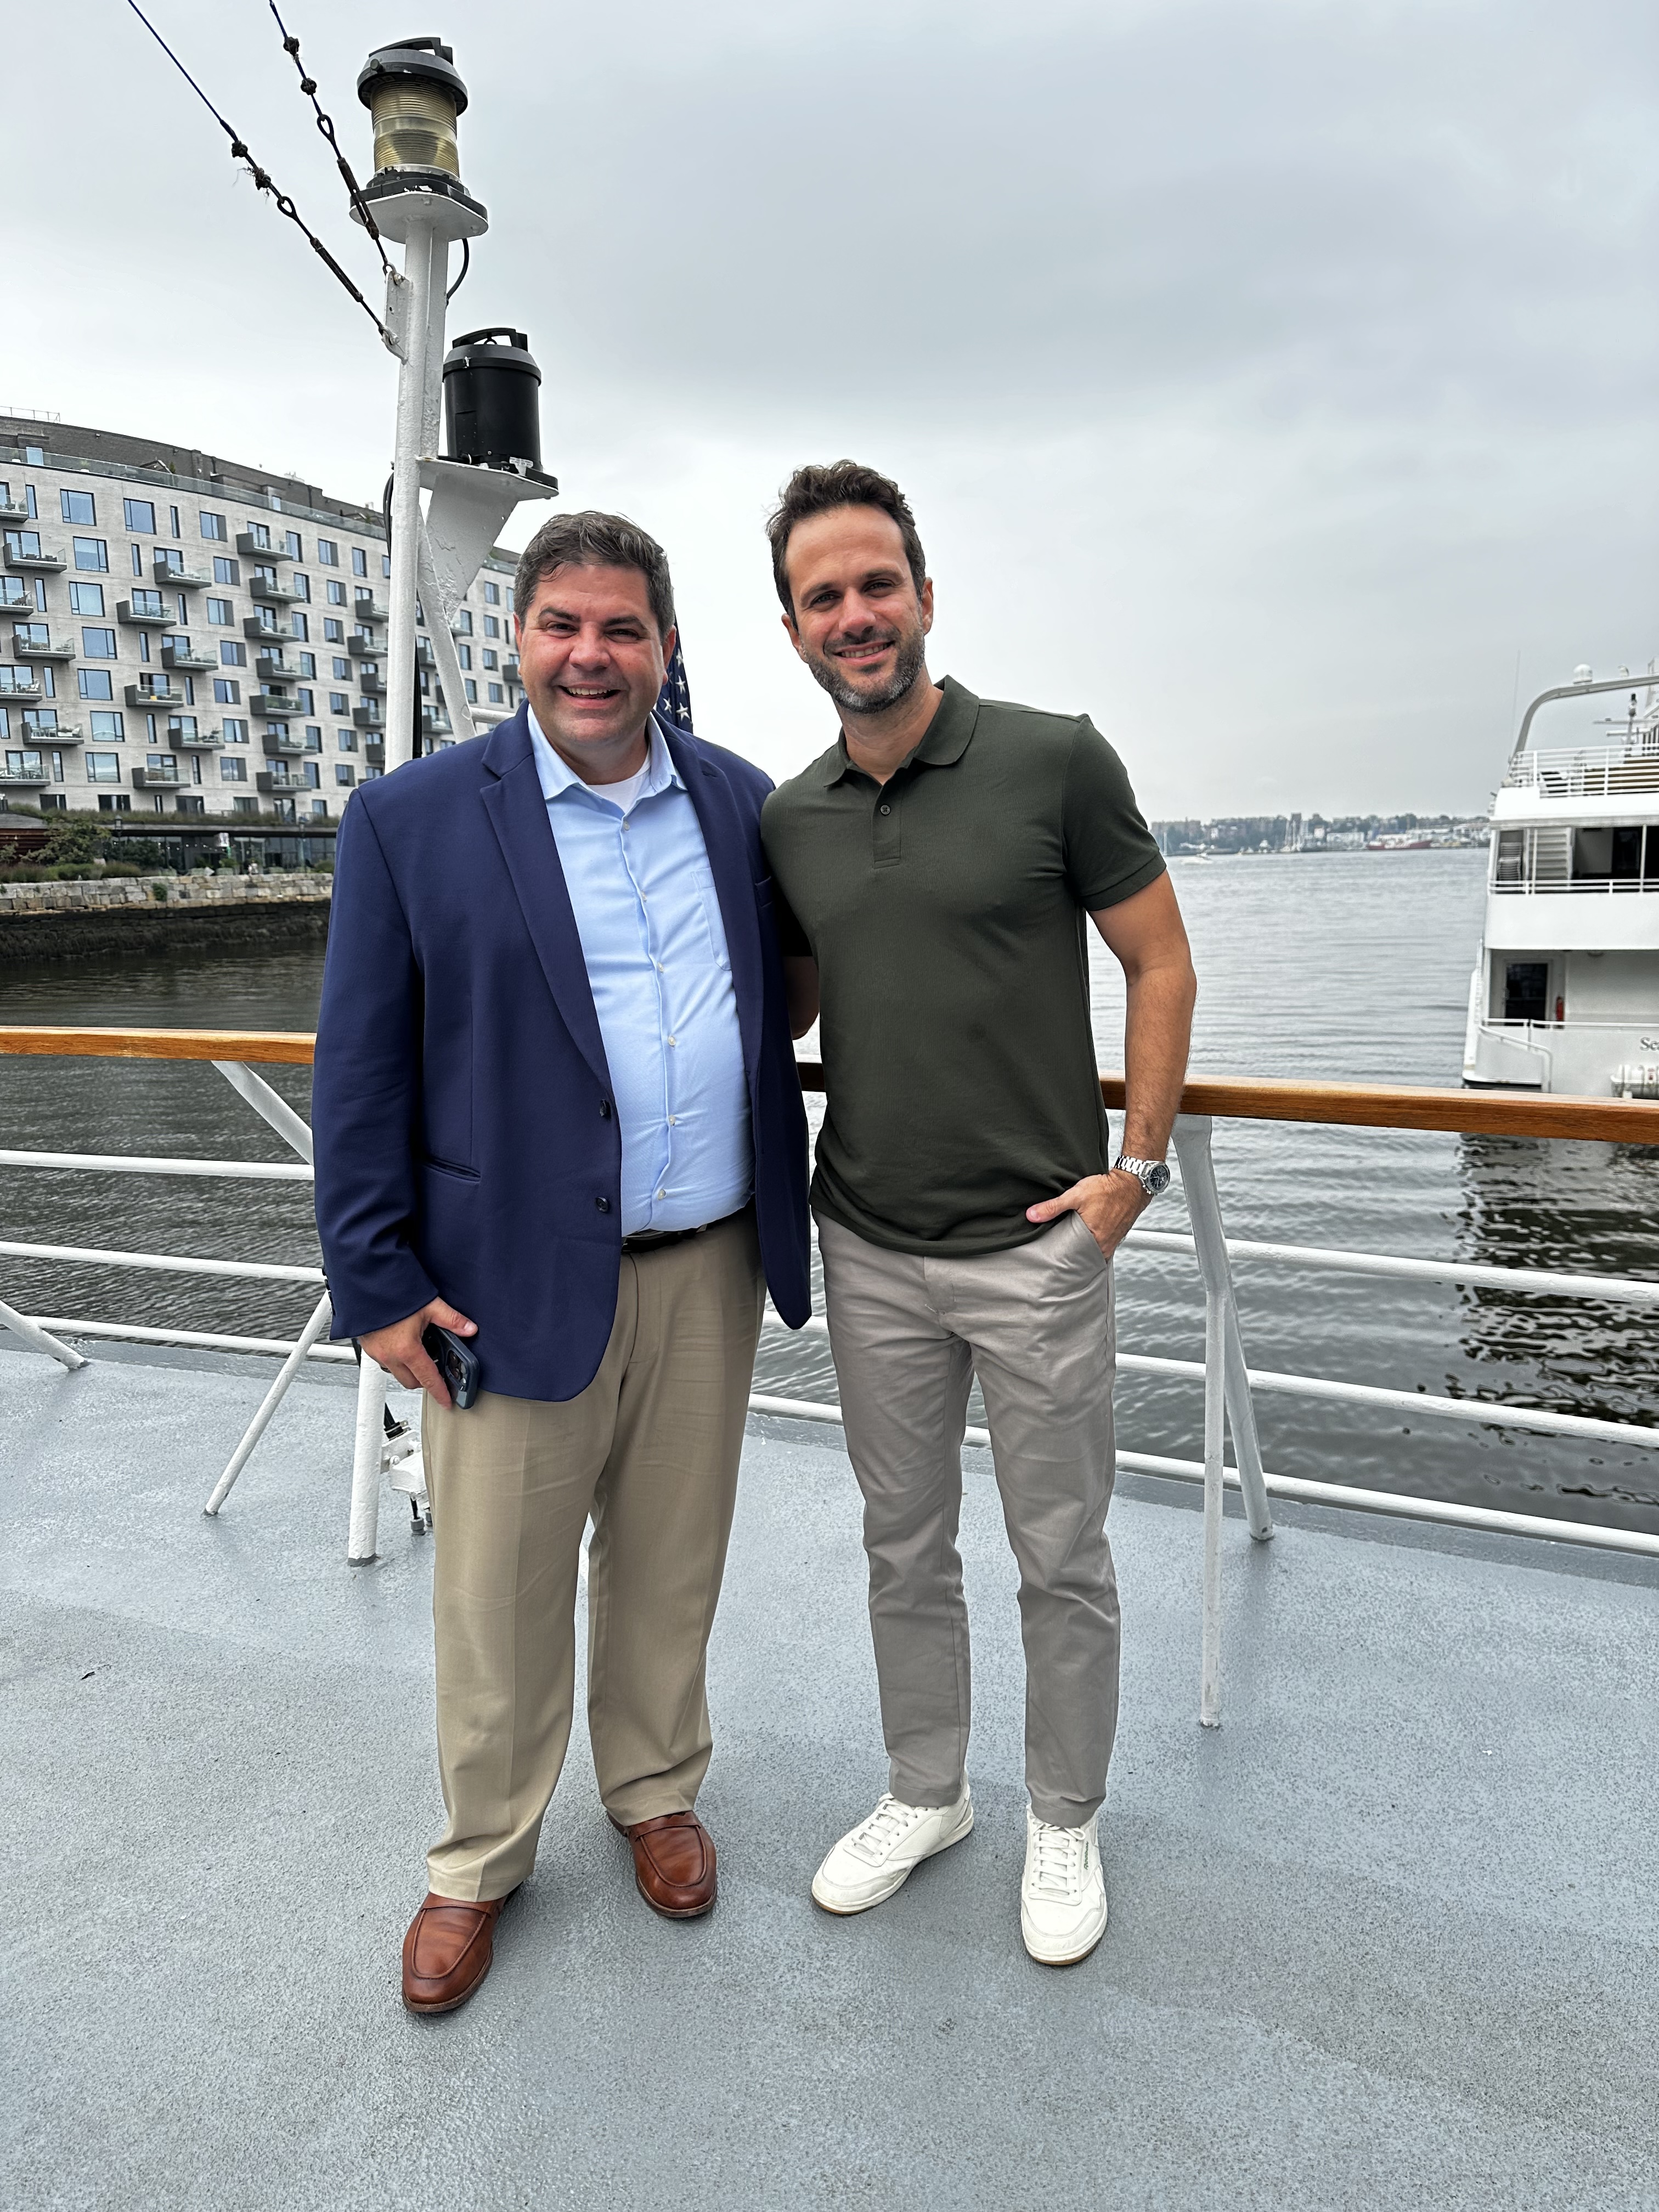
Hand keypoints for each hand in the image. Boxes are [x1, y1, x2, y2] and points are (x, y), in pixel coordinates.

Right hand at [359, 1296, 476, 1408]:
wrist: (367, 1285)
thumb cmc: (392, 1294)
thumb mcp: (429, 1305)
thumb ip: (451, 1319)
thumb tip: (468, 1329)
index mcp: (407, 1349)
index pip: (428, 1379)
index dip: (439, 1392)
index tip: (446, 1401)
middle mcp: (389, 1355)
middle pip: (411, 1382)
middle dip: (424, 1380)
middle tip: (435, 1369)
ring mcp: (376, 1353)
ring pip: (397, 1373)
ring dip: (409, 1369)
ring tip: (419, 1353)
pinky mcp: (368, 1347)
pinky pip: (385, 1362)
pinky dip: (396, 1359)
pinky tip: (402, 1343)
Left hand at [1026, 1170, 1148, 1260]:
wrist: (1132, 1184)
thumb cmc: (1107, 1189)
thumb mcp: (1076, 1195)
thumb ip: (1053, 1206)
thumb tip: (1032, 1215)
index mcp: (1094, 1240)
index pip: (1072, 1258)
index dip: (1060, 1257)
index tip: (1049, 1255)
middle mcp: (1105, 1246)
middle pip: (1082, 1257)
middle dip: (1070, 1255)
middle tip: (1056, 1252)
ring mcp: (1112, 1243)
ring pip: (1091, 1252)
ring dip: (1081, 1249)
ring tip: (1069, 1244)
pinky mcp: (1116, 1237)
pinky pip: (1101, 1247)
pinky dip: (1091, 1244)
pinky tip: (1084, 1237)